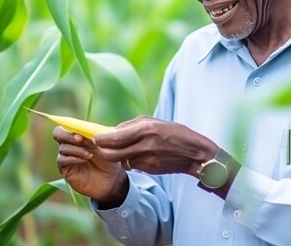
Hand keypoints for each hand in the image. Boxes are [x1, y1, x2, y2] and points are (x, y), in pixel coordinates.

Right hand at [53, 126, 127, 207]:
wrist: (112, 180)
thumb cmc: (110, 159)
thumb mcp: (108, 144)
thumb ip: (100, 134)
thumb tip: (93, 128)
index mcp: (80, 135)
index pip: (67, 125)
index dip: (72, 126)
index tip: (82, 132)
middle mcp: (71, 144)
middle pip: (58, 133)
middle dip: (68, 135)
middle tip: (81, 140)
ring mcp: (67, 156)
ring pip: (62, 147)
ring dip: (77, 149)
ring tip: (90, 155)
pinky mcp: (65, 169)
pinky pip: (62, 160)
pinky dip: (73, 158)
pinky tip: (84, 159)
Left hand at [93, 116, 218, 178]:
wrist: (194, 153)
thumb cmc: (174, 133)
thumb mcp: (154, 122)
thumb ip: (131, 126)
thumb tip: (111, 131)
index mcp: (145, 129)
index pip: (112, 138)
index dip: (100, 139)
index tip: (96, 138)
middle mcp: (144, 145)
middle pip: (111, 154)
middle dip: (103, 151)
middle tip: (101, 146)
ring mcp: (147, 160)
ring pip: (120, 160)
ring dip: (117, 155)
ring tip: (121, 148)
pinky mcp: (149, 169)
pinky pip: (132, 164)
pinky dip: (130, 160)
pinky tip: (138, 154)